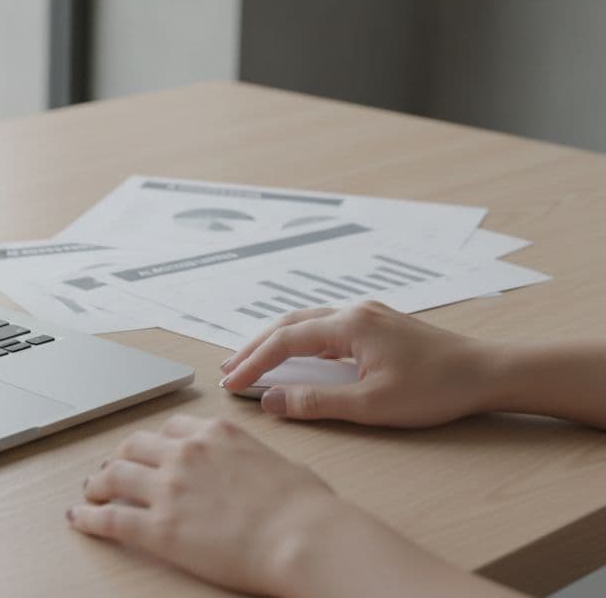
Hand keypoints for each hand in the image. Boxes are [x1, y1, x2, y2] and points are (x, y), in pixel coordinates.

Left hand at [67, 415, 351, 595]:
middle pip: (134, 446)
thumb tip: (266, 468)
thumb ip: (257, 459)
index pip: (171, 428)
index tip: (148, 451)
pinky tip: (78, 518)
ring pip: (114, 475)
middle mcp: (185, 453)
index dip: (154, 442)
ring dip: (97, 483)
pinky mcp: (158, 527)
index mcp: (215, 434)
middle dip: (119, 457)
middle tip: (111, 469)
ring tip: (91, 492)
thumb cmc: (307, 507)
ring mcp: (168, 488)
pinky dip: (88, 517)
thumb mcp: (281, 464)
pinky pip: (110, 518)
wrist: (305, 538)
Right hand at [220, 301, 489, 426]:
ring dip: (275, 342)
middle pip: (288, 324)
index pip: (284, 341)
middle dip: (254, 346)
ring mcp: (367, 314)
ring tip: (251, 361)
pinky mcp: (378, 324)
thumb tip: (272, 400)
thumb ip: (316, 402)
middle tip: (228, 369)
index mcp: (348, 326)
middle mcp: (353, 311)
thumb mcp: (371, 405)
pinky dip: (300, 341)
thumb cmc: (436, 389)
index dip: (252, 363)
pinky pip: (325, 327)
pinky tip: (295, 356)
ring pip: (306, 322)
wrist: (488, 372)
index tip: (230, 383)